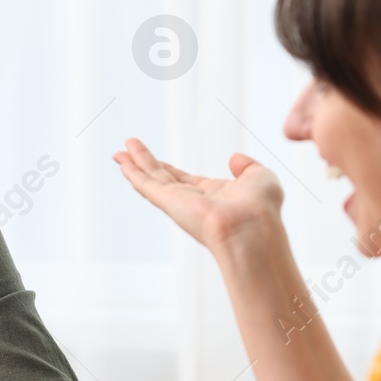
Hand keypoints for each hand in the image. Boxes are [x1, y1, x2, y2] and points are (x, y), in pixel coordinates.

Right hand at [113, 138, 284, 257]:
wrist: (252, 229)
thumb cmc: (261, 209)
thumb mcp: (261, 178)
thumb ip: (247, 167)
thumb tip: (235, 158)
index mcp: (213, 196)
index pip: (185, 180)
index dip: (169, 169)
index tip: (156, 160)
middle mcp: (192, 201)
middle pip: (162, 178)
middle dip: (144, 164)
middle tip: (127, 151)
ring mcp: (179, 202)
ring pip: (151, 179)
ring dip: (134, 164)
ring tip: (118, 152)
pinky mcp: (169, 202)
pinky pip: (147, 185)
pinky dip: (133, 173)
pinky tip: (122, 163)